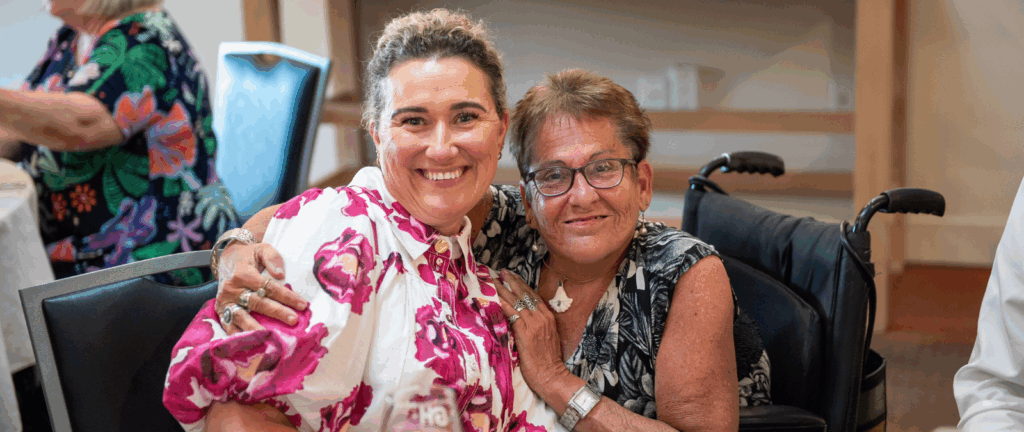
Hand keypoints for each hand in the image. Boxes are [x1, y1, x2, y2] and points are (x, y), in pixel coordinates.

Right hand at [215, 242, 307, 333]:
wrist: (227, 259)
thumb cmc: (250, 256)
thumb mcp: (262, 249)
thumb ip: (272, 258)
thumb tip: (280, 275)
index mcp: (243, 274)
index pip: (268, 287)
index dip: (286, 296)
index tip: (303, 305)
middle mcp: (232, 289)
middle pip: (257, 303)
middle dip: (277, 312)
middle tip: (293, 320)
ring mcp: (225, 301)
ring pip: (241, 317)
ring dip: (256, 329)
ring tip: (269, 339)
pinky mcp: (220, 310)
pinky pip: (228, 325)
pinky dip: (238, 336)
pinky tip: (250, 345)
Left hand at [495, 269, 567, 389]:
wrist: (551, 375)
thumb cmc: (547, 360)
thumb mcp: (546, 337)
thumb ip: (537, 325)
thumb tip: (523, 317)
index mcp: (548, 317)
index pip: (533, 296)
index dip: (521, 285)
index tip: (512, 277)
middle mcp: (542, 317)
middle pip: (525, 294)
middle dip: (512, 282)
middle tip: (502, 273)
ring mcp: (534, 324)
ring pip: (516, 301)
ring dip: (503, 290)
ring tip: (494, 281)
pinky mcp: (525, 332)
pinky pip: (512, 314)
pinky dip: (502, 304)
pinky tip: (495, 298)